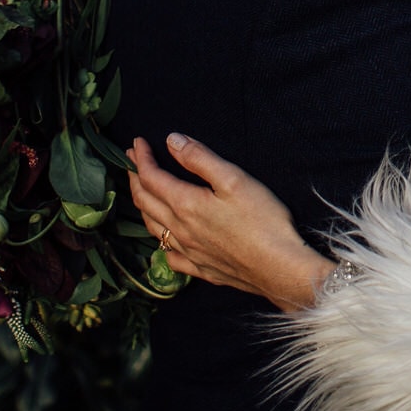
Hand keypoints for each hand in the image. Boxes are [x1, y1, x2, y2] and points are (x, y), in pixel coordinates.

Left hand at [129, 134, 334, 313]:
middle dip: (135, 177)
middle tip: (130, 161)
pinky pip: (170, 256)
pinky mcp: (202, 269)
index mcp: (185, 204)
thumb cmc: (262, 220)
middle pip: (145, 201)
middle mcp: (180, 230)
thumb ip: (200, 158)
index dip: (141, 158)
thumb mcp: (233, 178)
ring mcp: (189, 252)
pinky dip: (161, 242)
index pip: (151, 177)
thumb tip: (172, 140)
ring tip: (141, 192)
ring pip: (153, 227)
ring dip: (142, 205)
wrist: (279, 267)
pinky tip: (166, 240)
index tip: (137, 142)